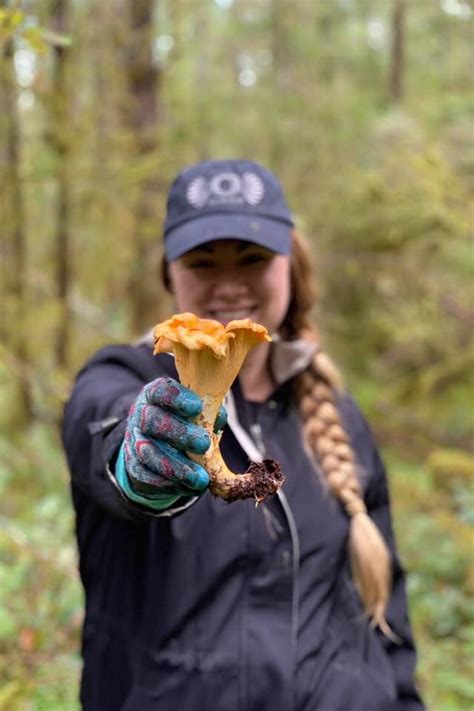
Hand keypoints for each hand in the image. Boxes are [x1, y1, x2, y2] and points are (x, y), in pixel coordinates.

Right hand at [121, 377, 225, 500]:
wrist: (153, 447)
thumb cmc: (180, 422)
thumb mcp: (193, 412)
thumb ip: (207, 411)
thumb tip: (219, 417)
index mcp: (155, 396)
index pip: (160, 391)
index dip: (176, 398)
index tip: (197, 407)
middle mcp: (141, 416)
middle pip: (153, 421)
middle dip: (180, 433)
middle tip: (204, 444)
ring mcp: (134, 442)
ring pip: (150, 454)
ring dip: (177, 467)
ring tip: (201, 478)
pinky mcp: (134, 467)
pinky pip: (148, 477)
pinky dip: (170, 484)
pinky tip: (189, 487)